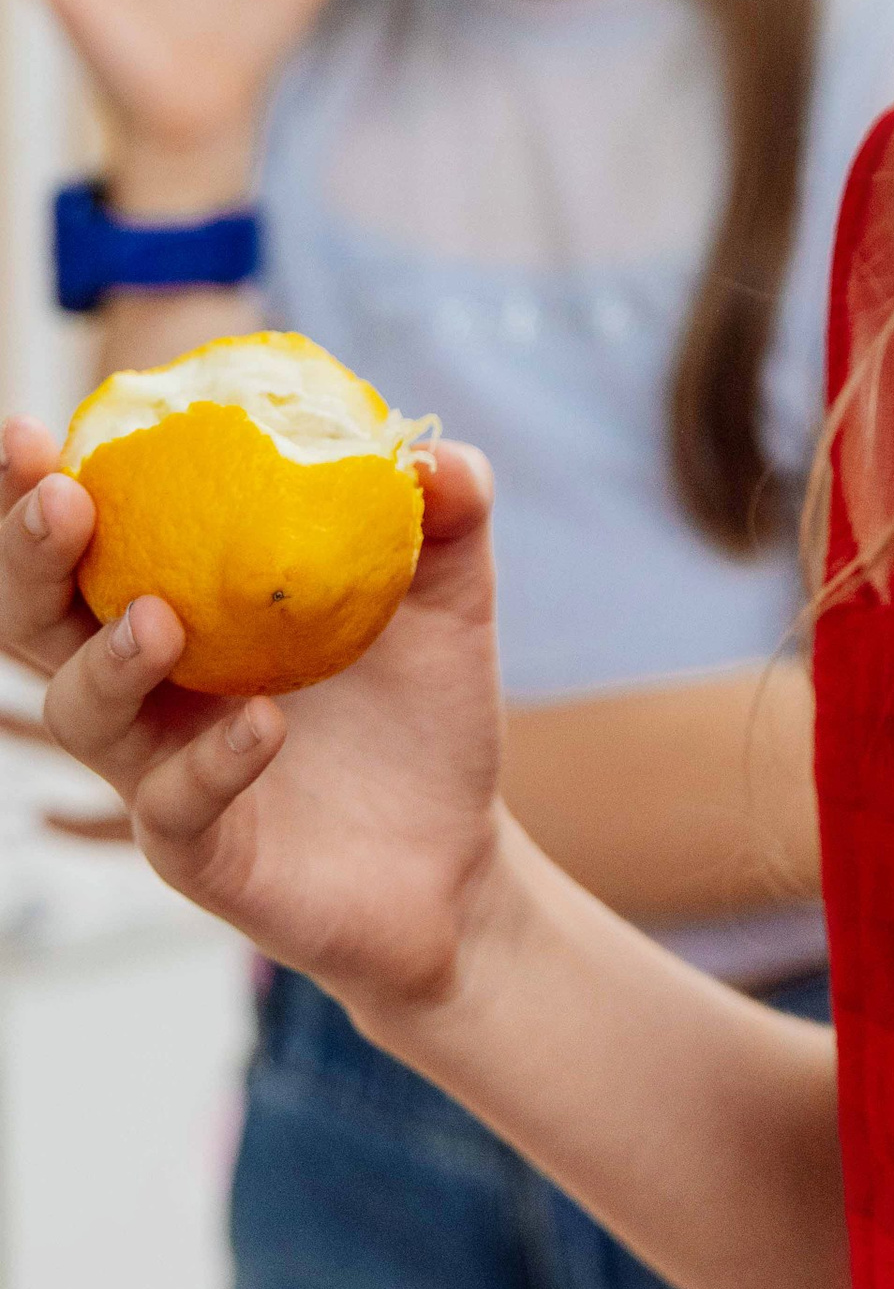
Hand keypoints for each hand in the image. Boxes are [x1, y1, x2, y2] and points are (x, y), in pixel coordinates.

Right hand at [0, 417, 508, 1019]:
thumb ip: (449, 518)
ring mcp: (160, 773)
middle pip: (37, 623)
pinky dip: (210, 761)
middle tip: (60, 500)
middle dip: (27, 557)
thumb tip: (437, 453)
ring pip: (86, 717)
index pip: (87, 541)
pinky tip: (261, 724)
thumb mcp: (447, 601)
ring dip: (108, 662)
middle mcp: (148, 688)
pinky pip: (177, 809)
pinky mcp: (200, 852)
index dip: (39, 490)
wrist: (456, 858)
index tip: (29, 431)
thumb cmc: (421, 716)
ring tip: (158, 619)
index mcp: (180, 607)